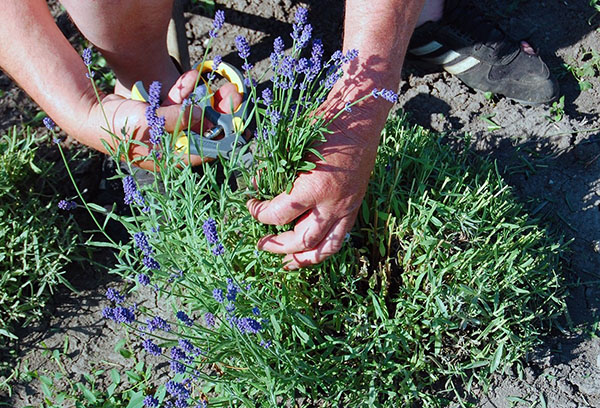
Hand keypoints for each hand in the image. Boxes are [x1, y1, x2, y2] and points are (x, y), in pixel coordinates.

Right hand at [82, 69, 241, 168]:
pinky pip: (180, 104)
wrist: (89, 114)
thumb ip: (177, 119)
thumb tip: (202, 117)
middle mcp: (174, 147)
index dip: (226, 138)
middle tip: (235, 95)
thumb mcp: (149, 123)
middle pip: (206, 130)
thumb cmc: (117, 127)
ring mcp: (168, 131)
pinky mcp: (161, 116)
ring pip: (196, 115)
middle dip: (221, 113)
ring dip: (208, 99)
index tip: (242, 125)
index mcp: (172, 159)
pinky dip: (186, 91)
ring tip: (222, 83)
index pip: (207, 151)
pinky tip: (191, 77)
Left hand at [247, 92, 386, 269]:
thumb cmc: (324, 126)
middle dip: (276, 246)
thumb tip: (257, 188)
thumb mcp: (292, 146)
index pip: (278, 215)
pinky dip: (323, 249)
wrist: (359, 121)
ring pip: (324, 248)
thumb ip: (273, 171)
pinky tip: (310, 251)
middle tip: (261, 243)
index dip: (259, 214)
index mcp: (312, 187)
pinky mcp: (354, 208)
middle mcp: (330, 204)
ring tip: (287, 264)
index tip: (251, 206)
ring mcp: (345, 208)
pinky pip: (339, 237)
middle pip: (299, 240)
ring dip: (303, 259)